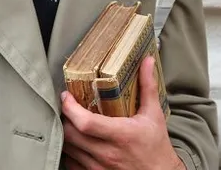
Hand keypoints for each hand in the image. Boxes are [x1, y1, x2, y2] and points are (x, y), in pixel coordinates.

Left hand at [60, 56, 184, 169]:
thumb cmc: (156, 147)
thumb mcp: (153, 115)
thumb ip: (148, 86)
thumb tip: (146, 61)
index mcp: (122, 135)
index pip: (86, 123)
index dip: (70, 108)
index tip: (66, 95)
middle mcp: (108, 154)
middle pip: (70, 134)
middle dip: (64, 117)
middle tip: (67, 106)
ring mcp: (99, 168)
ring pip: (68, 148)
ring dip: (65, 133)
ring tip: (70, 121)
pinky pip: (71, 163)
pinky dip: (69, 150)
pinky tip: (76, 141)